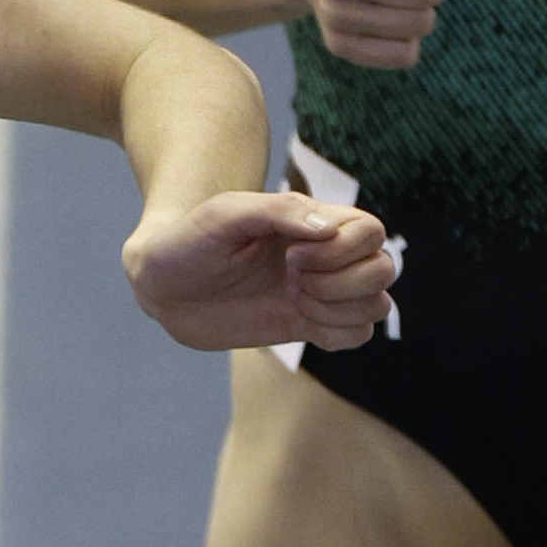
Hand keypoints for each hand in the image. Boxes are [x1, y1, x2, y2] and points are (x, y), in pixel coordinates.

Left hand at [122, 188, 394, 355]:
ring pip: (376, 305)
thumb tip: (328, 230)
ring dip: (341, 308)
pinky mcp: (307, 325)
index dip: (344, 249)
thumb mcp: (225, 214)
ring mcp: (318, 292)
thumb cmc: (190, 237)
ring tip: (296, 300)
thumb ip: (277, 211)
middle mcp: (324, 256)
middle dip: (344, 282)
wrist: (162, 285)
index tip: (292, 255)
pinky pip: (356, 335)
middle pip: (383, 268)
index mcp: (311, 223)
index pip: (371, 231)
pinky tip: (300, 322)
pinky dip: (338, 335)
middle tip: (293, 280)